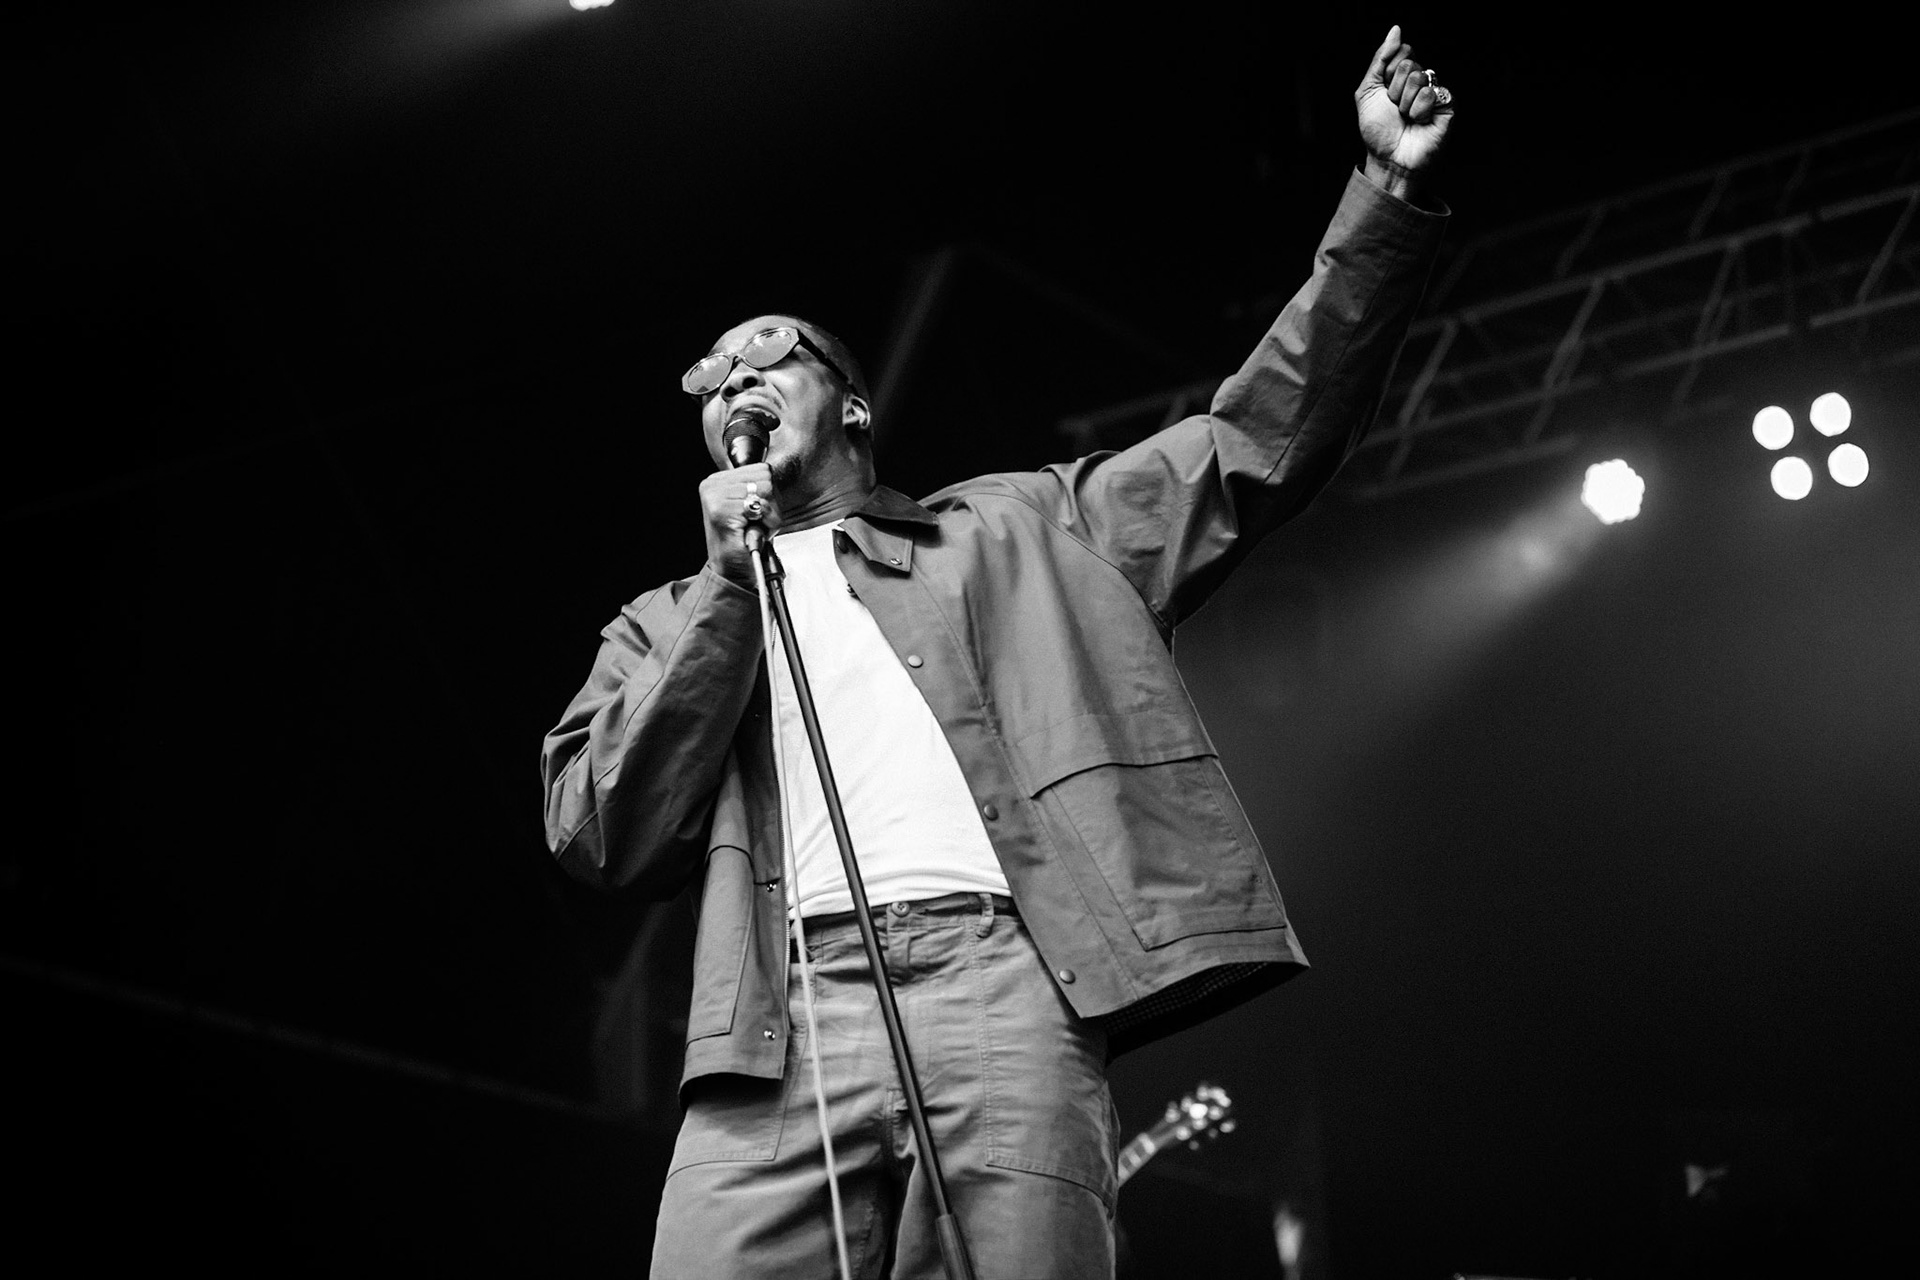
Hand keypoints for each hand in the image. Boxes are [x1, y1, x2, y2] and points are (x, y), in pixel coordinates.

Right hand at [700, 464, 781, 585]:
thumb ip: (759, 486)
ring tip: (754, 528)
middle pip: (766, 477)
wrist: (732, 573)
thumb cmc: (744, 542)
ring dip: (769, 515)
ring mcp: (714, 496)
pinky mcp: (720, 510)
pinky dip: (765, 523)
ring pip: (765, 490)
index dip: (769, 494)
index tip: (757, 513)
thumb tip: (770, 470)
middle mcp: (712, 483)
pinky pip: (761, 506)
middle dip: (771, 504)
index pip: (762, 469)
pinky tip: (751, 533)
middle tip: (757, 523)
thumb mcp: (753, 507)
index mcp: (718, 480)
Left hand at [1355, 25, 1453, 198]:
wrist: (1388, 159)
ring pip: (1419, 77)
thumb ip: (1380, 59)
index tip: (1384, 93)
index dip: (1387, 72)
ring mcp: (1434, 92)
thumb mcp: (1367, 91)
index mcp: (1401, 75)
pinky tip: (1419, 122)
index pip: (1400, 52)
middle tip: (1395, 109)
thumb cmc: (1377, 130)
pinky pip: (1431, 93)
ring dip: (1405, 102)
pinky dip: (1419, 110)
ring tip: (1406, 117)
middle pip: (1407, 64)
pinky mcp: (1446, 105)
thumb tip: (1395, 29)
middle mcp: (1419, 80)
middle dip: (1394, 90)